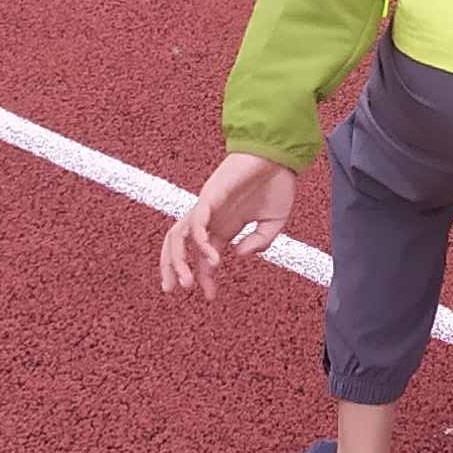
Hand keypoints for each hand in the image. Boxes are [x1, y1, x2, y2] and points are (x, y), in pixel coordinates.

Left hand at [158, 155, 298, 298]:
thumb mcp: (274, 223)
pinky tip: (213, 258)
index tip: (210, 296)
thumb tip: (239, 254)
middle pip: (179, 245)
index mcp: (224, 226)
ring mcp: (207, 207)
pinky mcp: (210, 195)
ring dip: (176, 259)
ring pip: (178, 235)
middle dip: (172, 268)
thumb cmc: (277, 184)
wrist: (280, 156)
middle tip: (175, 291)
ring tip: (186, 282)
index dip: (205, 278)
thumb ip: (260, 242)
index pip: (205, 257)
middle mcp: (211, 218)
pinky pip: (197, 221)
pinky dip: (200, 242)